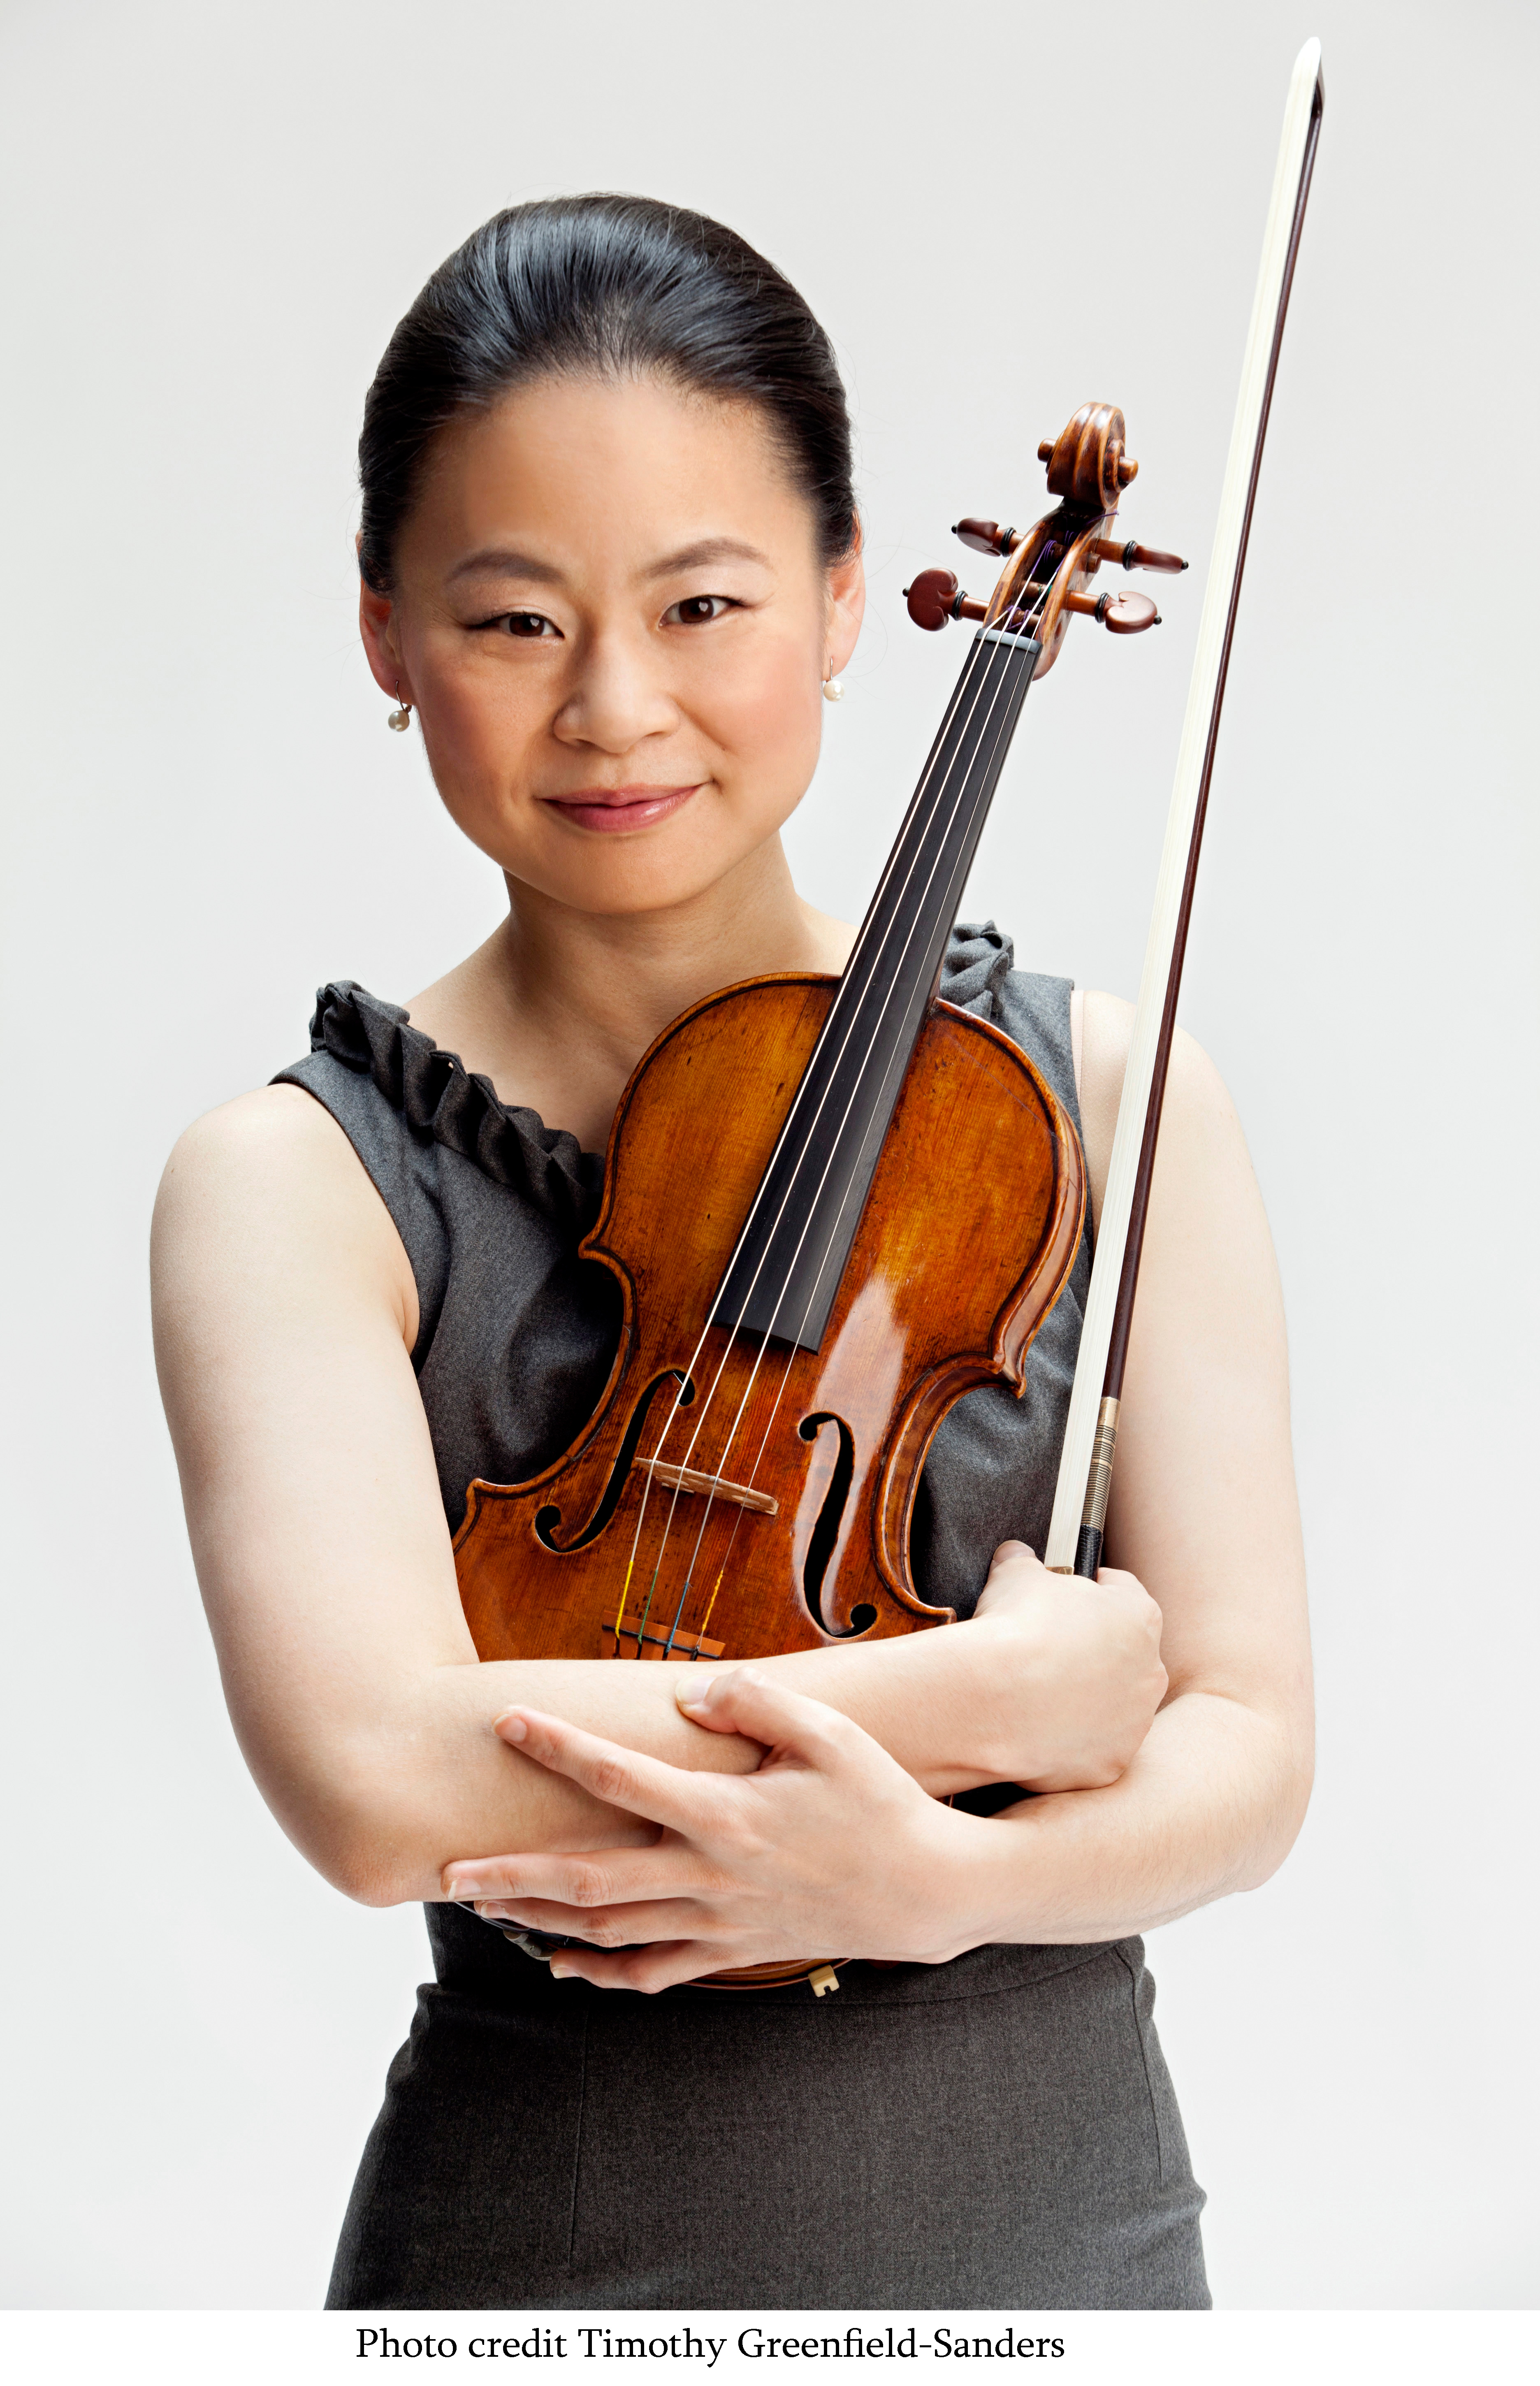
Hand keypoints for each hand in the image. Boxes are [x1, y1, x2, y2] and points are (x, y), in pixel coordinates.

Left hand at [440, 1671, 992, 1992]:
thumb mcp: (833, 1733)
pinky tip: (558, 1964)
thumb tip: (691, 1695)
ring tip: (481, 1905)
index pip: (621, 1778)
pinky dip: (601, 1973)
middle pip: (589, 1879)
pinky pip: (653, 1972)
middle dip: (512, 1872)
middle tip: (446, 1866)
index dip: (559, 1747)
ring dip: (539, 1919)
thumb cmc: (881, 1800)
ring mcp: (720, 1922)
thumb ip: (760, 1702)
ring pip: (608, 1931)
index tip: (506, 1722)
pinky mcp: (734, 1951)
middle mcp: (712, 1877)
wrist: (929, 1890)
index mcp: (727, 1816)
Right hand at [966, 1541, 1166, 1790]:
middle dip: (1093, 1651)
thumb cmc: (1015, 1629)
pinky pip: (1092, 1751)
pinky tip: (1036, 1732)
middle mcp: (1150, 1671)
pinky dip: (1070, 1743)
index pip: (1123, 1591)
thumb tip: (1015, 1555)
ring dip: (1086, 1701)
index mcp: (1138, 1616)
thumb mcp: (1014, 1574)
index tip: (1071, 1594)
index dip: (1093, 1589)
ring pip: (1114, 1708)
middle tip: (1051, 1649)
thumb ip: (1023, 1561)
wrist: (996, 1702)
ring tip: (1039, 1696)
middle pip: (1125, 1655)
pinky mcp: (1111, 1764)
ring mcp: (1134, 1723)